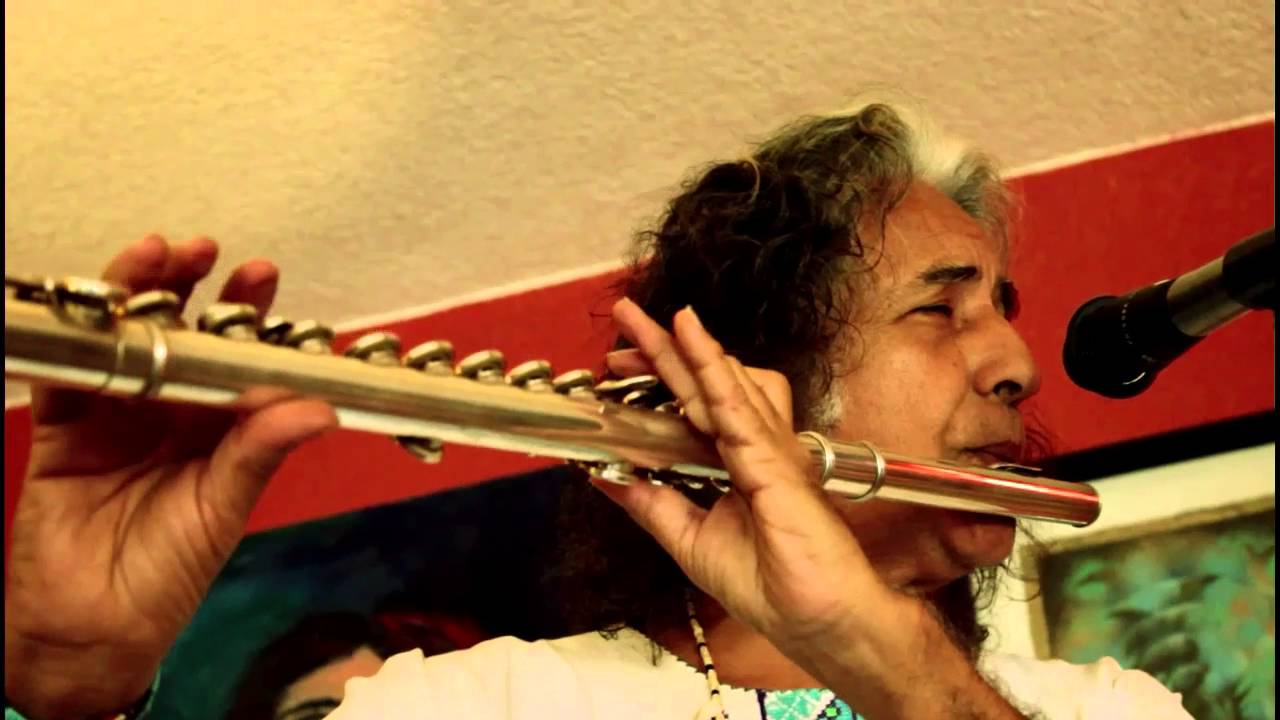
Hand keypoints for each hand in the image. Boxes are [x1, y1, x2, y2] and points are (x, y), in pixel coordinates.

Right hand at [5, 236, 337, 718]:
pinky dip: (80, 337)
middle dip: (192, 287)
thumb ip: (260, 452)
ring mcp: (118, 413)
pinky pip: (70, 372)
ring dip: (138, 295)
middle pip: (181, 334)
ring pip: (128, 339)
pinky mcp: (65, 426)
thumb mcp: (223, 506)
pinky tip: (95, 307)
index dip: (247, 317)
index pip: (237, 359)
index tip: (259, 276)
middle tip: (204, 251)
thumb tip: (320, 407)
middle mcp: (172, 411)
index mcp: (220, 427)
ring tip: (155, 255)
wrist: (92, 626)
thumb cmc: (169, 573)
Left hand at [597, 298, 893, 650]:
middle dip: (665, 349)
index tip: (620, 361)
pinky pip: (741, 411)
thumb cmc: (774, 588)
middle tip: (628, 318)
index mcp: (736, 463)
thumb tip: (603, 474)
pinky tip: (694, 348)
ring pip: (728, 384)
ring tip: (657, 323)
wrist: (822, 623)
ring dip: (691, 349)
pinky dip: (715, 377)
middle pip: (709, 382)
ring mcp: (772, 451)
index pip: (694, 404)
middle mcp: (756, 448)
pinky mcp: (778, 464)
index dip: (661, 376)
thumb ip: (650, 503)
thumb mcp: (690, 540)